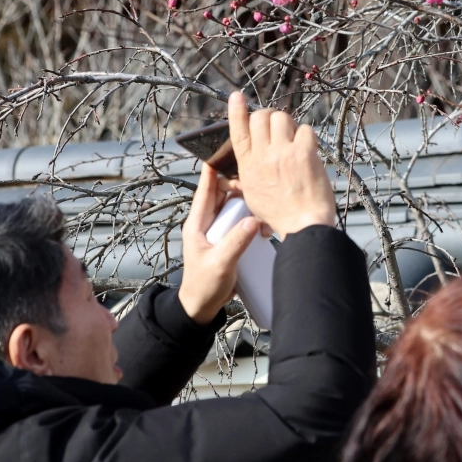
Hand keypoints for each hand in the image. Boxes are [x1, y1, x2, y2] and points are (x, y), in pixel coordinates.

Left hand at [178, 163, 261, 323]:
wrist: (202, 308)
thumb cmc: (204, 287)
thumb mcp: (220, 264)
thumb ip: (236, 242)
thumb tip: (254, 221)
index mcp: (198, 223)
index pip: (205, 188)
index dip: (215, 169)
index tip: (229, 153)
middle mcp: (208, 222)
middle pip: (224, 192)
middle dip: (240, 185)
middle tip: (257, 187)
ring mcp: (219, 230)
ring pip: (235, 205)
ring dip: (249, 202)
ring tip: (263, 204)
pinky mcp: (230, 239)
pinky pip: (242, 220)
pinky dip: (253, 217)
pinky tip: (264, 223)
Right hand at [227, 91, 336, 236]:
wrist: (304, 224)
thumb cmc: (281, 214)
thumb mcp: (253, 195)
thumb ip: (250, 173)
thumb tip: (253, 158)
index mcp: (248, 167)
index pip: (238, 133)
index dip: (237, 112)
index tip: (237, 96)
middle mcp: (263, 156)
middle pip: (261, 117)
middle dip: (269, 117)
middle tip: (278, 127)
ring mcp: (283, 152)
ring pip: (282, 118)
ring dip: (289, 124)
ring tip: (293, 139)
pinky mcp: (304, 152)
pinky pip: (305, 129)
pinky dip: (307, 136)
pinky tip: (308, 149)